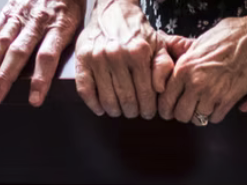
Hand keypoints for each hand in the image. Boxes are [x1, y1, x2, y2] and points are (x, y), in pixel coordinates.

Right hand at [0, 0, 85, 105]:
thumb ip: (68, 46)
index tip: (34, 100)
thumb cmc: (70, 3)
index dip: (40, 79)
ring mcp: (21, 16)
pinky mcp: (9, 10)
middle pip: (19, 52)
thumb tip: (62, 74)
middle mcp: (37, 21)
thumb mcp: (78, 24)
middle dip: (5, 77)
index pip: (48, 57)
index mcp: (59, 27)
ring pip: (3, 42)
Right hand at [74, 0, 165, 118]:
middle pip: (126, 99)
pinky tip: (100, 108)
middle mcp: (116, 54)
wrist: (114, 10)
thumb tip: (160, 89)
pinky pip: (85, 90)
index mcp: (138, 52)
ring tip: (119, 110)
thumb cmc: (137, 31)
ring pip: (107, 99)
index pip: (145, 93)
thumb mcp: (158, 44)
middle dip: (132, 111)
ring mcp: (97, 57)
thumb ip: (163, 66)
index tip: (147, 112)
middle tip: (133, 112)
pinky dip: (93, 104)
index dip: (148, 108)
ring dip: (114, 110)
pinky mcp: (82, 59)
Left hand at [158, 13, 246, 124]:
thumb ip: (181, 55)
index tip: (169, 111)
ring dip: (200, 114)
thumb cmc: (226, 38)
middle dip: (183, 114)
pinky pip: (214, 118)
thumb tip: (167, 56)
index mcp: (183, 69)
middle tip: (188, 109)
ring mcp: (212, 93)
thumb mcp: (197, 43)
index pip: (165, 100)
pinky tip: (217, 104)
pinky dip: (214, 114)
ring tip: (204, 104)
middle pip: (180, 115)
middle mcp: (195, 83)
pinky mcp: (227, 100)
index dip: (166, 109)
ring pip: (198, 119)